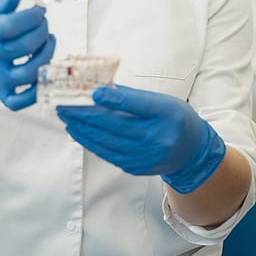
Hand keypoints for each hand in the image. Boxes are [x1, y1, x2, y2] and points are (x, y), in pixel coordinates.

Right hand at [0, 0, 55, 112]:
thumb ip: (3, 3)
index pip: (13, 25)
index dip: (33, 15)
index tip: (39, 9)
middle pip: (25, 47)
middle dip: (41, 30)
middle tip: (42, 23)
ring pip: (29, 74)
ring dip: (46, 55)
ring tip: (48, 41)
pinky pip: (19, 101)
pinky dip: (37, 92)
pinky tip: (45, 72)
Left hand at [56, 85, 225, 193]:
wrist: (190, 151)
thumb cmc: (174, 119)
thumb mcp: (161, 101)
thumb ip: (132, 97)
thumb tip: (100, 89)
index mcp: (167, 114)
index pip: (139, 105)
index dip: (116, 98)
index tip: (94, 92)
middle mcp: (157, 137)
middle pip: (116, 125)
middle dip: (86, 114)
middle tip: (65, 105)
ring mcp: (145, 155)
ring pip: (107, 141)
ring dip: (83, 129)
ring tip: (66, 117)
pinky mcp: (135, 167)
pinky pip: (108, 153)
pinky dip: (90, 141)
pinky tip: (79, 131)